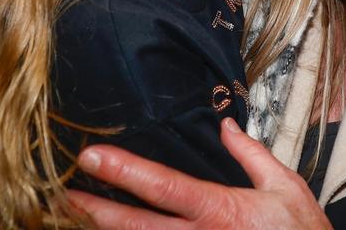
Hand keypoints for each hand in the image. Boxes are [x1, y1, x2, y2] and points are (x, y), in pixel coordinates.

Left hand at [69, 117, 330, 229]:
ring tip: (72, 217)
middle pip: (137, 227)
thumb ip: (251, 155)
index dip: (125, 172)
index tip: (92, 156)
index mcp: (223, 210)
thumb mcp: (286, 186)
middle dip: (95, 210)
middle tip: (58, 195)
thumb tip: (226, 125)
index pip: (165, 187)